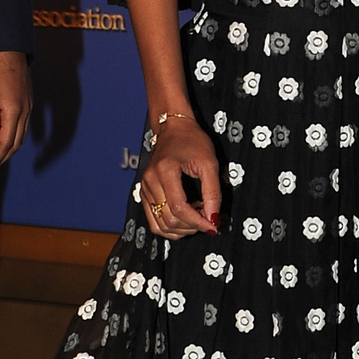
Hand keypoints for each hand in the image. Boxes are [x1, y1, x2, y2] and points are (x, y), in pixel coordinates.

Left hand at [0, 51, 31, 174]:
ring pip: (21, 136)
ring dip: (8, 148)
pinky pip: (23, 126)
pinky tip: (3, 138)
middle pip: (16, 143)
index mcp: (13, 111)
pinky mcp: (27, 102)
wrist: (8, 50)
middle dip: (2, 157)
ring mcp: (28, 107)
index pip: (6, 143)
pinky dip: (13, 137)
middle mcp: (25, 111)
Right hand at [139, 114, 220, 238]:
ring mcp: (144, 188)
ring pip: (159, 225)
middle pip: (168, 220)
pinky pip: (154, 221)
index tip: (213, 226)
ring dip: (181, 230)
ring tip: (196, 219)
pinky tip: (184, 220)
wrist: (173, 128)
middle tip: (207, 220)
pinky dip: (170, 227)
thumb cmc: (192, 141)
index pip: (179, 208)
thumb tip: (213, 219)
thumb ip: (213, 192)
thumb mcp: (209, 163)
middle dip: (191, 227)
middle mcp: (150, 181)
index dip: (198, 222)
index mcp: (164, 170)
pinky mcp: (144, 194)